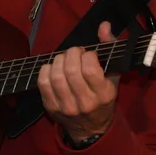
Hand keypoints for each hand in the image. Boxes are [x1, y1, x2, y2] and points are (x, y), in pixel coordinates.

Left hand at [37, 21, 118, 142]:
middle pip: (71, 71)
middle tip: (74, 53)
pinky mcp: (51, 108)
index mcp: (103, 94)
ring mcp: (66, 107)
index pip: (90, 69)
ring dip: (58, 60)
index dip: (87, 55)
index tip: (88, 54)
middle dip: (71, 54)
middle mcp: (85, 102)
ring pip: (56, 76)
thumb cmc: (103, 98)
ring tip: (64, 59)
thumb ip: (110, 47)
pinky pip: (43, 84)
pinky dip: (45, 70)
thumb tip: (104, 25)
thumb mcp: (113, 75)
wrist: (90, 128)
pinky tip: (53, 67)